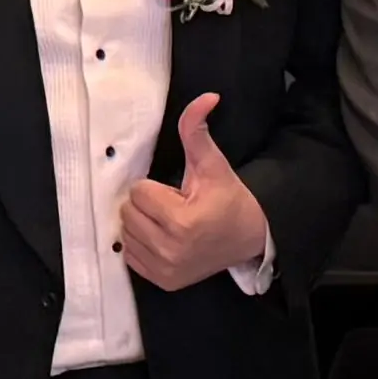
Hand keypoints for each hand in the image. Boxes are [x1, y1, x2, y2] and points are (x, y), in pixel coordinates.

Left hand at [113, 93, 272, 290]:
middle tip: (172, 206)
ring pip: (126, 234)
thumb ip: (196, 131)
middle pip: (128, 213)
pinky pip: (130, 257)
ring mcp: (166, 269)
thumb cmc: (229, 198)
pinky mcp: (164, 282)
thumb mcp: (213, 164)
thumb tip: (205, 97)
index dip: (155, 187)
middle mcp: (171, 249)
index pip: (138, 192)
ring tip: (168, 222)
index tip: (176, 192)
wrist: (250, 238)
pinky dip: (141, 244)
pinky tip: (163, 237)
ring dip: (141, 224)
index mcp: (182, 220)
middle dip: (146, 204)